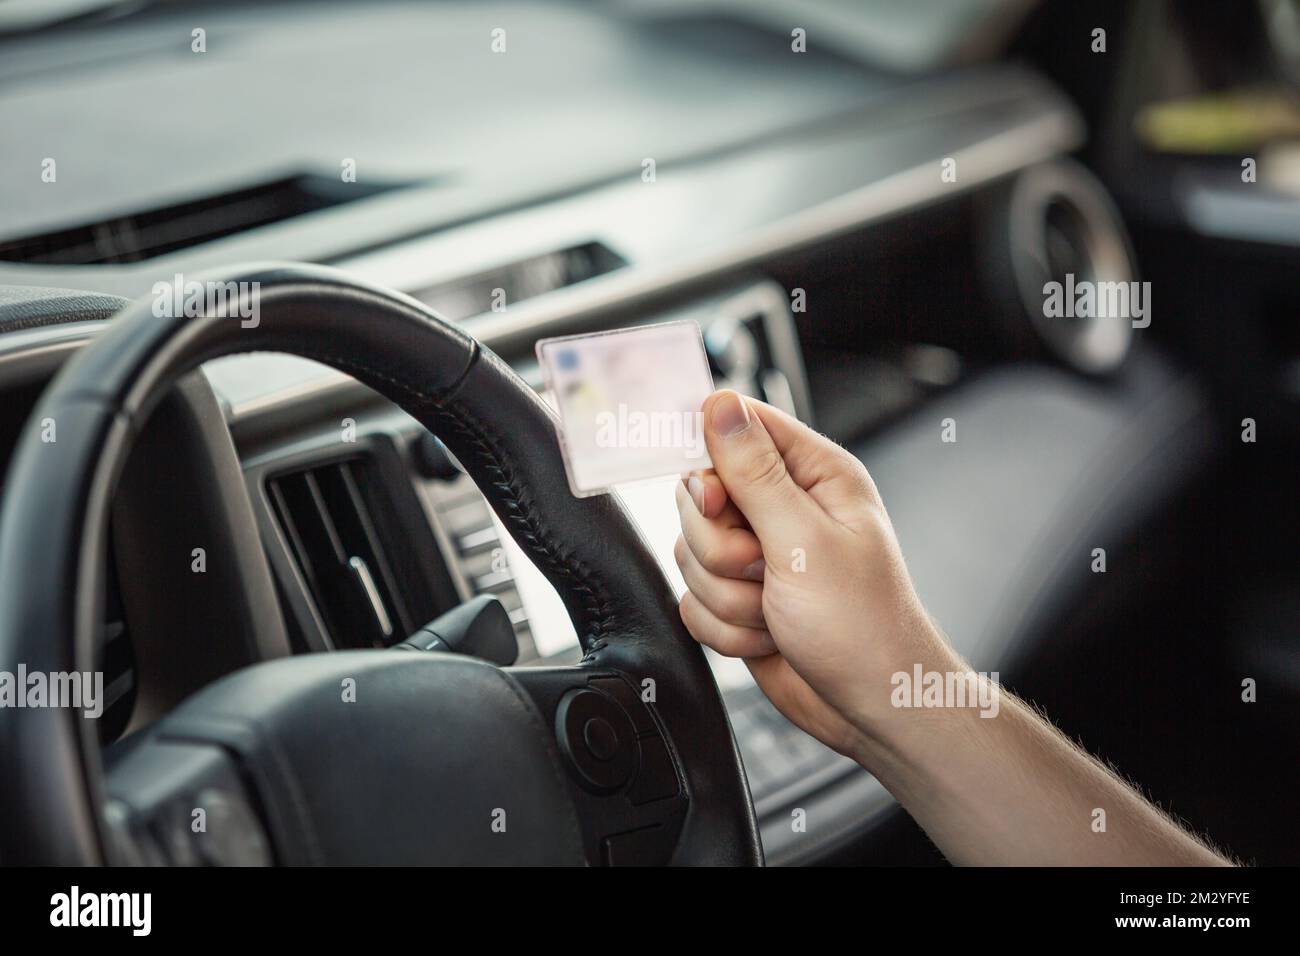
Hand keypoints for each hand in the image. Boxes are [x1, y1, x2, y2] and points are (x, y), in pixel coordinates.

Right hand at [673, 390, 955, 761]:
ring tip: (776, 610)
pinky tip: (767, 635)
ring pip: (690, 552)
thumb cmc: (863, 626)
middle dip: (721, 547)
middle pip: (699, 496)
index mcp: (813, 474)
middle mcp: (784, 508)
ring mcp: (758, 554)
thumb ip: (753, 473)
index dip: (710, 462)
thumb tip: (719, 403)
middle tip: (764, 569)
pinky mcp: (739, 597)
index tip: (714, 502)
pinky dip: (724, 626)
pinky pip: (692, 599)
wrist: (873, 708)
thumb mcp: (804, 540)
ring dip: (727, 594)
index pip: (737, 429)